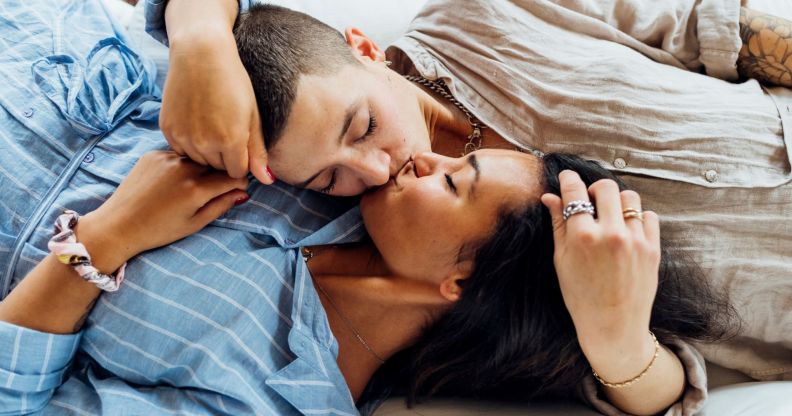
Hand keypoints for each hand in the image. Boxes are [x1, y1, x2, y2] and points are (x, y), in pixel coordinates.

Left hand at [80, 151, 248, 263]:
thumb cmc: (159, 230)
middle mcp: (184, 168)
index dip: (239, 183)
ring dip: (200, 169)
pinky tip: (170, 182)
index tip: (237, 189)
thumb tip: (243, 193)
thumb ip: (221, 206)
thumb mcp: (195, 224)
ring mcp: (168, 158)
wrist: (119, 224)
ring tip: (187, 188)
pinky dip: (180, 166)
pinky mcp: (153, 154)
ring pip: (197, 159)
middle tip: (211, 191)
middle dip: (220, 175)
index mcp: (197, 189)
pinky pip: (178, 156)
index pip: (233, 176)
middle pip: (216, 165)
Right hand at [160, 3, 273, 183]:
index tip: (241, 144)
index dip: (241, 161)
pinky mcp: (168, 129)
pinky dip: (189, 143)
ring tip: (211, 125)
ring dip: (206, 152)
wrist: (200, 54)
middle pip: (218, 168)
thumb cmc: (233, 81)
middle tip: (225, 130)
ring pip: (199, 161)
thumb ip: (257, 151)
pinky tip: (196, 123)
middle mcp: (205, 143)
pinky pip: (181, 150)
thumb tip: (266, 181)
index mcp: (231, 141)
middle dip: (224, 157)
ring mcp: (184, 137)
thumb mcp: (252, 115)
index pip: (238, 172)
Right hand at [540, 171, 660, 350]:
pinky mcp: (653, 249)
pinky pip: (649, 217)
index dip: (568, 180)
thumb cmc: (581, 296)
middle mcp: (611, 234)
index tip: (567, 178)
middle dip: (595, 190)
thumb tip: (550, 197)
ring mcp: (635, 241)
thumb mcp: (561, 260)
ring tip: (610, 217)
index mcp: (582, 236)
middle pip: (606, 188)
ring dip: (617, 202)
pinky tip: (626, 231)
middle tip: (590, 201)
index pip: (575, 192)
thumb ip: (558, 225)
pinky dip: (637, 218)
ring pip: (630, 198)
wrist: (613, 326)